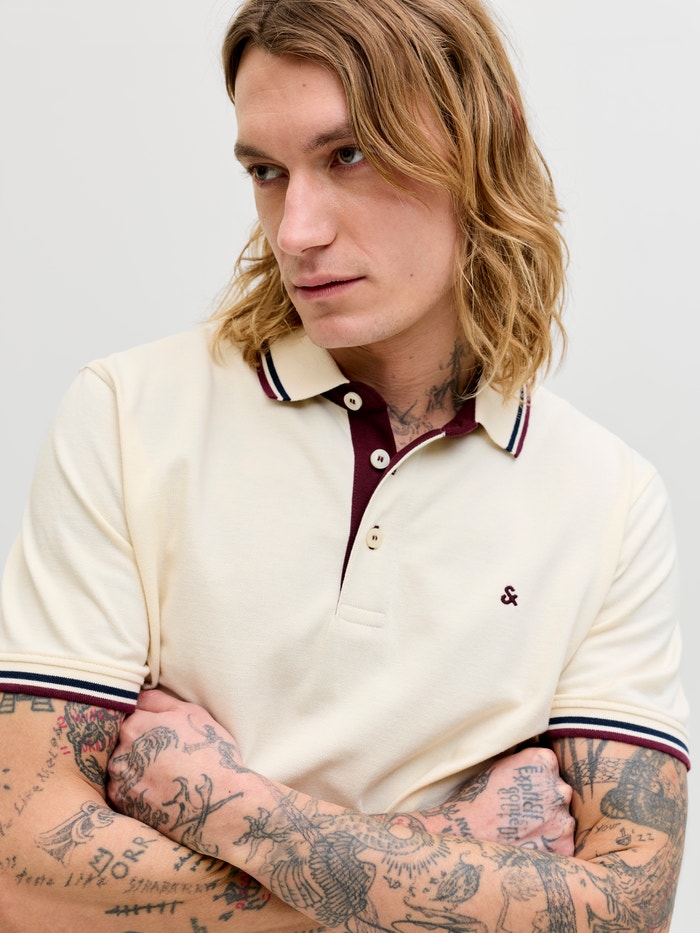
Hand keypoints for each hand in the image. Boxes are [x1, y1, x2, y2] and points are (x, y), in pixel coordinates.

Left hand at [107, 689, 244, 854]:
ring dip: (135, 766)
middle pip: (122, 741)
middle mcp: (119, 752)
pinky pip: (122, 788)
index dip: (146, 721)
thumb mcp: (191, 713)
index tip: (160, 730)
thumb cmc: (209, 752)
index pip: (129, 714)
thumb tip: (139, 695)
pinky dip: (135, 787)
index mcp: (134, 725)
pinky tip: (157, 788)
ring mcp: (118, 780)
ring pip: (121, 765)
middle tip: (165, 754)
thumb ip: (159, 701)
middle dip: (139, 744)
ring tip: (162, 773)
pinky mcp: (121, 805)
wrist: (217, 801)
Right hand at [420, 746, 574, 855]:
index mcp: (544, 761)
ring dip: (547, 825)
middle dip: (543, 802)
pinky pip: (561, 845)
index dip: (534, 780)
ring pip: (561, 819)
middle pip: (558, 792)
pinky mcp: (562, 846)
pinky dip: (547, 847)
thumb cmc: (477, 798)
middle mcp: (560, 788)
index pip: (549, 767)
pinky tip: (525, 845)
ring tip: (519, 831)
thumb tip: (536, 768)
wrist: (465, 833)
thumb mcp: (501, 765)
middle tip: (519, 813)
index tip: (521, 790)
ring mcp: (563, 818)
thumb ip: (525, 765)